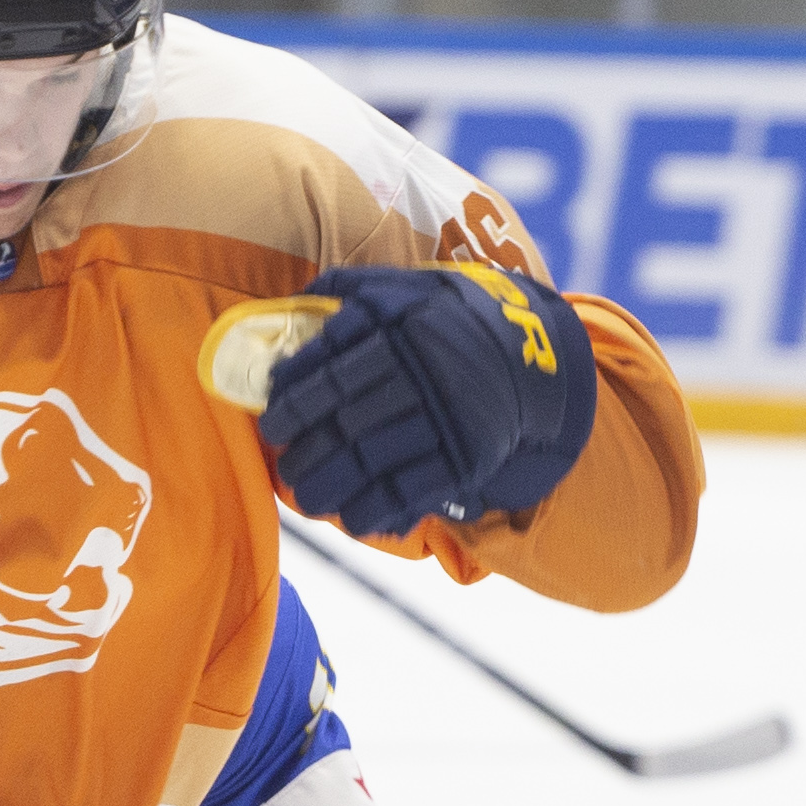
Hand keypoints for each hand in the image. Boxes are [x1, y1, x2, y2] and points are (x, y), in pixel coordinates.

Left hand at [256, 264, 597, 538]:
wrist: (533, 354)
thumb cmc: (450, 321)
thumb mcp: (407, 288)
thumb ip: (352, 292)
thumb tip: (294, 307)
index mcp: (400, 328)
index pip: (331, 369)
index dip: (294, 400)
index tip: (273, 420)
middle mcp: (421, 373)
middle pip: (345, 421)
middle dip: (306, 451)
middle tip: (287, 465)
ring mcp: (445, 418)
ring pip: (371, 461)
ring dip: (330, 487)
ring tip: (309, 497)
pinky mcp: (466, 456)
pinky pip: (410, 491)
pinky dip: (375, 510)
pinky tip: (353, 517)